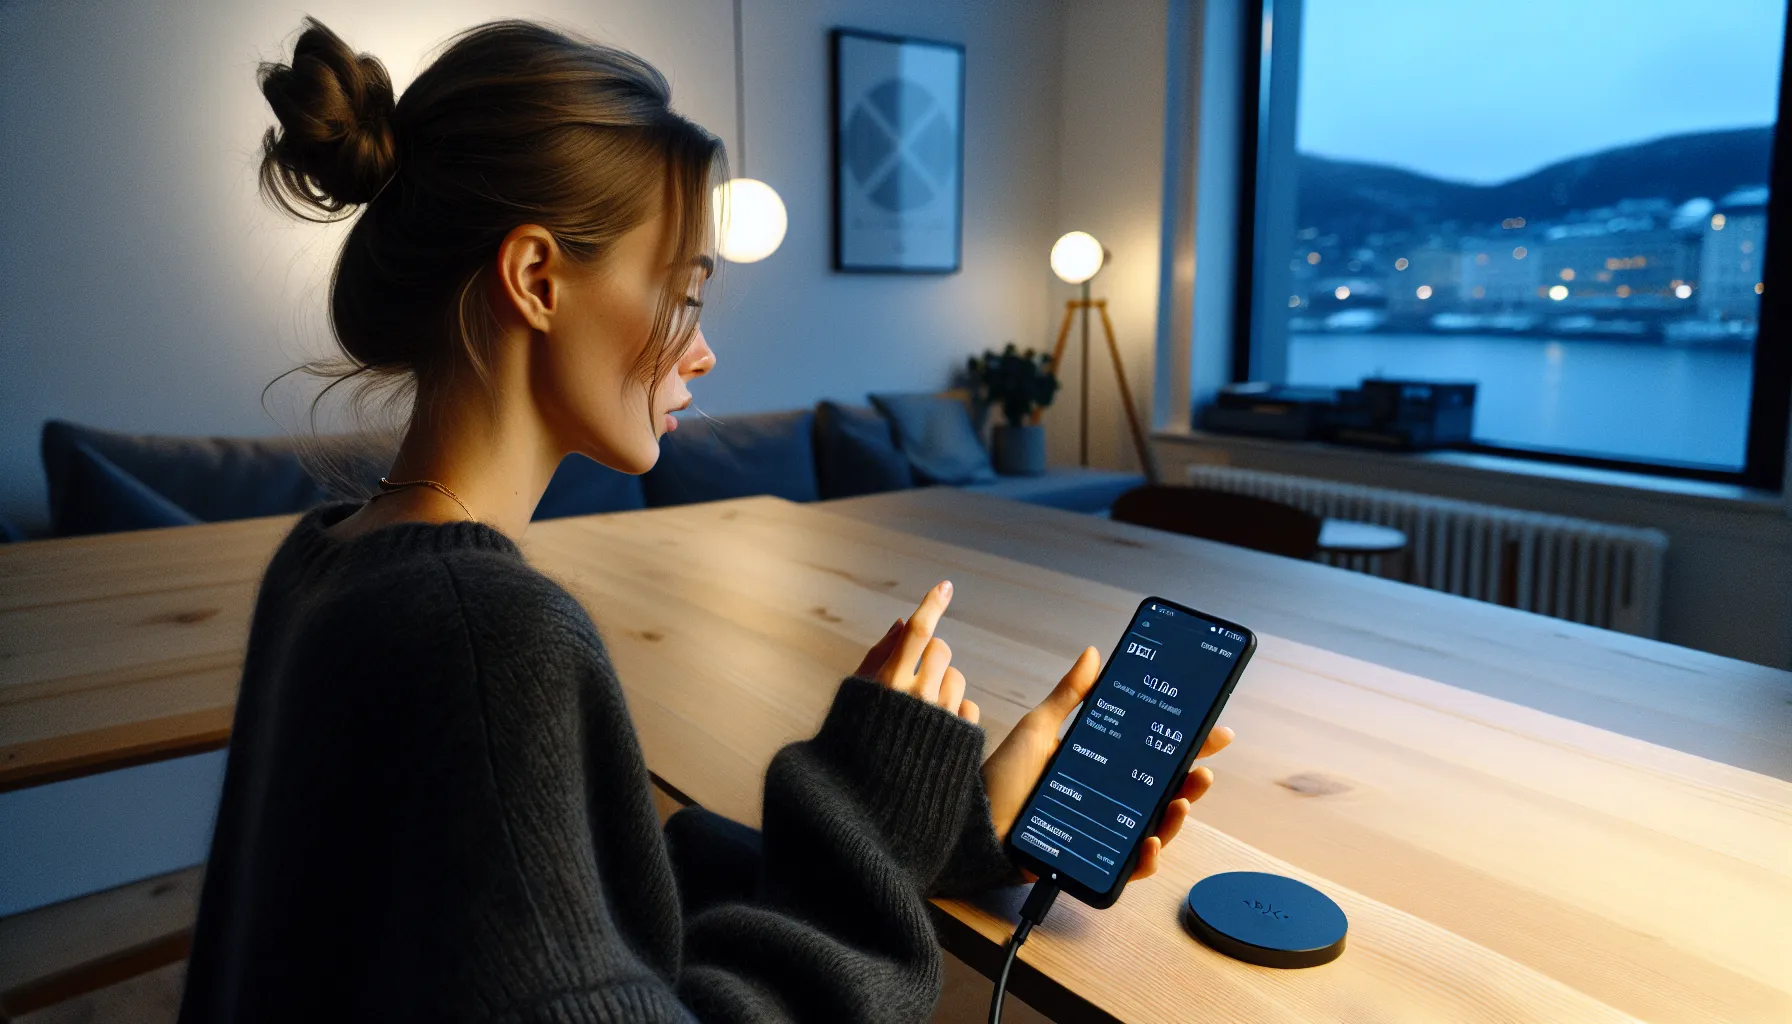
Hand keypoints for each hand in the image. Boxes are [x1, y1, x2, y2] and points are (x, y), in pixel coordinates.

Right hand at [854, 581, 979, 723]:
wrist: (877, 792)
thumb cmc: (862, 730)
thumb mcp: (858, 690)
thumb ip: (878, 654)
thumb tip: (901, 623)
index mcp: (890, 681)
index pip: (917, 631)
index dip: (932, 605)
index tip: (945, 587)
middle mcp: (918, 696)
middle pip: (941, 649)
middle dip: (930, 655)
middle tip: (916, 674)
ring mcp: (941, 715)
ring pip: (956, 676)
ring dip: (943, 683)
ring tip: (925, 706)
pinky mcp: (959, 734)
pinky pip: (969, 705)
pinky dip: (956, 710)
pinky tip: (938, 723)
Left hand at [981, 646, 1233, 882]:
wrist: (971, 824)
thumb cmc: (1001, 779)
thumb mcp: (1039, 729)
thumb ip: (1070, 695)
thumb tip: (1094, 654)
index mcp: (1099, 766)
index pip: (1151, 754)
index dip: (1185, 744)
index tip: (1214, 730)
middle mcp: (1106, 799)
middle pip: (1162, 792)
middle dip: (1190, 781)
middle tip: (1203, 770)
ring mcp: (1101, 831)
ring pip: (1154, 828)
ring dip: (1176, 817)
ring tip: (1182, 801)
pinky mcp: (1090, 860)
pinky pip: (1128, 866)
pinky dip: (1146, 858)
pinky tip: (1150, 842)